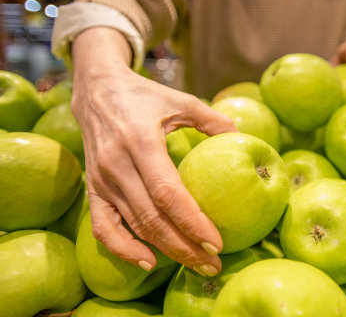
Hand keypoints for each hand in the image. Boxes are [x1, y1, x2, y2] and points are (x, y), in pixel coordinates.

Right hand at [71, 27, 236, 276]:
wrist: (96, 91)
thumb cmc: (146, 96)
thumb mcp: (181, 100)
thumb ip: (213, 119)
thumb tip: (242, 139)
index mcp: (141, 141)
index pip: (167, 193)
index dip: (192, 221)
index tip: (216, 241)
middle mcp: (117, 165)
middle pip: (152, 218)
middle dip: (184, 246)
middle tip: (212, 263)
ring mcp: (101, 179)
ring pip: (133, 226)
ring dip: (164, 251)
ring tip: (194, 265)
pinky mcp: (92, 188)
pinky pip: (103, 227)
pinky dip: (123, 249)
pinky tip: (148, 262)